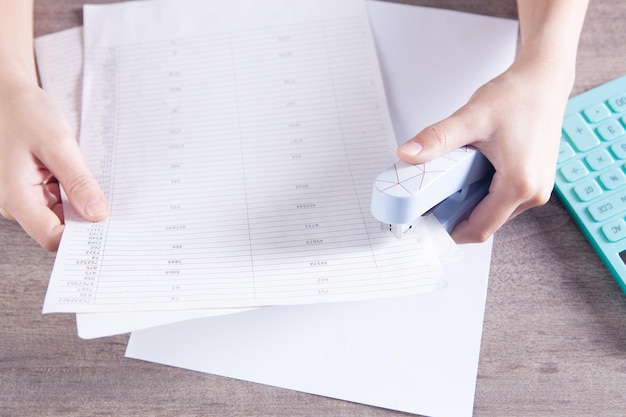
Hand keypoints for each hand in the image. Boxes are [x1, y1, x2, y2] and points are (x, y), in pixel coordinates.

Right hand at [0, 71, 108, 250]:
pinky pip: (58, 201)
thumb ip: (78, 181)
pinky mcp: (32, 189)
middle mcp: (17, 204)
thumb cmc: (26, 114)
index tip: (107, 226)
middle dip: (85, 220)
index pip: (52, 238)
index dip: (81, 237)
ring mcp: (23, 197)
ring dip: (81, 205)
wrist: (7, 95)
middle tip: (110, 204)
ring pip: (61, 216)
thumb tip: (97, 214)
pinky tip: (85, 180)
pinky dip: (75, 194)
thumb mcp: (57, 144)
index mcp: (17, 198)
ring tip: (96, 186)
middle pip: (58, 229)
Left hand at [397, 58, 569, 242]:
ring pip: (496, 214)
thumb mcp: (470, 118)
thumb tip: (407, 154)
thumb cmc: (517, 96)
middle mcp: (534, 193)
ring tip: (451, 182)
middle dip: (457, 216)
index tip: (426, 225)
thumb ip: (437, 139)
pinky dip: (485, 195)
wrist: (544, 79)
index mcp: (520, 185)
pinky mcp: (537, 182)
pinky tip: (470, 176)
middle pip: (486, 224)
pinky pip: (505, 202)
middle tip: (432, 200)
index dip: (449, 231)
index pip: (479, 229)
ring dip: (471, 205)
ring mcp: (539, 189)